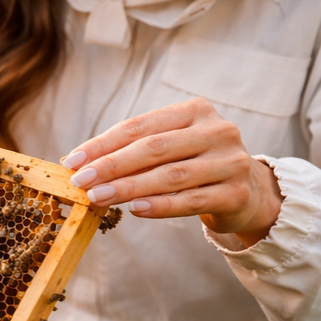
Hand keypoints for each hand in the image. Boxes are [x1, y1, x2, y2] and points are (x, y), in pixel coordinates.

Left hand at [62, 98, 282, 247]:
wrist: (248, 192)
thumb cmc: (193, 165)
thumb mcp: (170, 148)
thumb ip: (133, 150)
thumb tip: (80, 163)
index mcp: (195, 110)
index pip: (139, 126)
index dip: (102, 144)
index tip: (72, 160)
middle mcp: (217, 130)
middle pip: (153, 148)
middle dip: (111, 165)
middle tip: (80, 181)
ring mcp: (231, 161)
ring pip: (170, 175)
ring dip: (129, 187)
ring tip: (98, 197)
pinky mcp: (237, 193)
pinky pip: (191, 200)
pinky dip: (160, 205)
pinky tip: (134, 209)